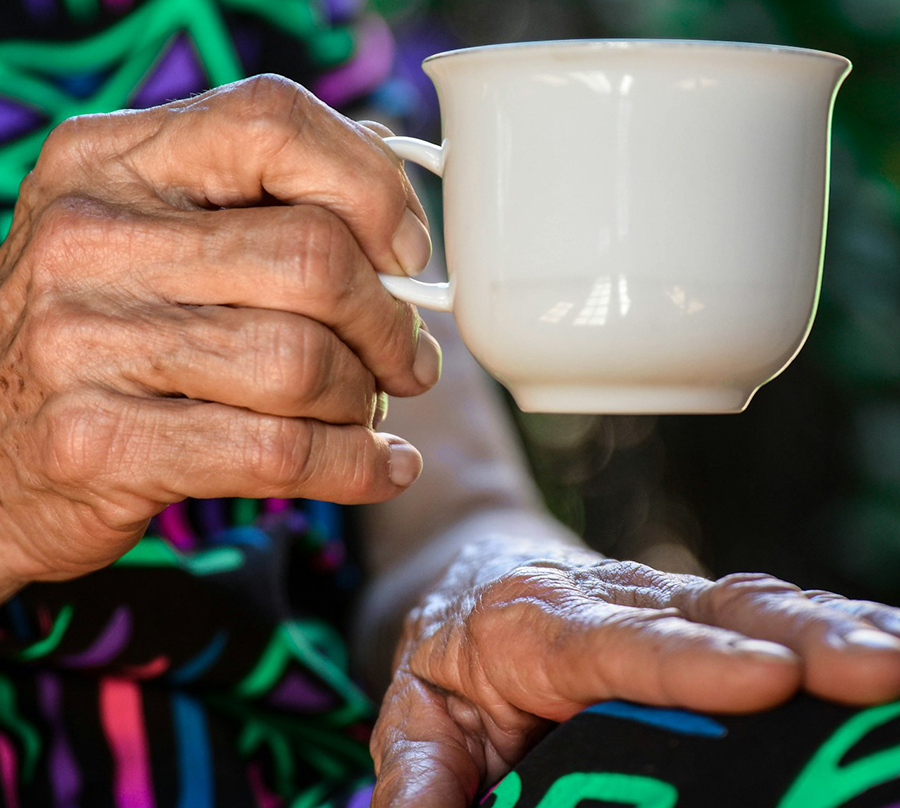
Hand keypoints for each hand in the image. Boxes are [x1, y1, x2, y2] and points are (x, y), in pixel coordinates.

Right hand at [0, 74, 440, 592]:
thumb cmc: (107, 332)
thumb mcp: (153, 234)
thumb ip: (258, 195)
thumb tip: (391, 168)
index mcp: (110, 159)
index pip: (271, 122)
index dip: (371, 187)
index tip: (409, 254)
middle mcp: (89, 237)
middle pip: (312, 256)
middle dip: (390, 321)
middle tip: (408, 359)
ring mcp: (84, 342)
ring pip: (302, 362)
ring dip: (365, 398)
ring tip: (369, 409)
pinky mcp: (99, 443)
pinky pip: (277, 452)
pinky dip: (357, 466)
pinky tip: (383, 466)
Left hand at [371, 542, 899, 807]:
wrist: (471, 567)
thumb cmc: (449, 647)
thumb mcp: (417, 714)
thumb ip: (420, 780)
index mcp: (535, 625)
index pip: (615, 644)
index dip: (689, 662)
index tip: (767, 679)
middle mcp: (610, 602)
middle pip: (707, 611)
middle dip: (797, 635)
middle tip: (878, 667)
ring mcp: (660, 601)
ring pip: (750, 602)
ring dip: (830, 626)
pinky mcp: (695, 611)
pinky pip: (765, 611)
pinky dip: (830, 624)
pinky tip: (888, 642)